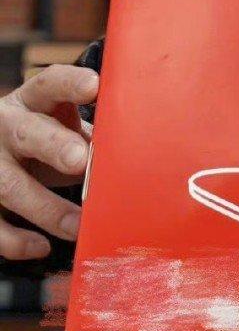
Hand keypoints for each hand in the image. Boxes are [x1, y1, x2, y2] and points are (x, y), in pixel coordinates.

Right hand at [0, 65, 96, 260]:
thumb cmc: (43, 139)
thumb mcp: (62, 126)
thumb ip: (91, 136)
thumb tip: (134, 154)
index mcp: (32, 101)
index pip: (50, 84)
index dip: (70, 84)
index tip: (94, 86)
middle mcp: (7, 127)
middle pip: (28, 133)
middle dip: (54, 145)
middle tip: (79, 159)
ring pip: (10, 185)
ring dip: (47, 208)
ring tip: (79, 224)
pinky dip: (16, 240)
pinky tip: (42, 246)